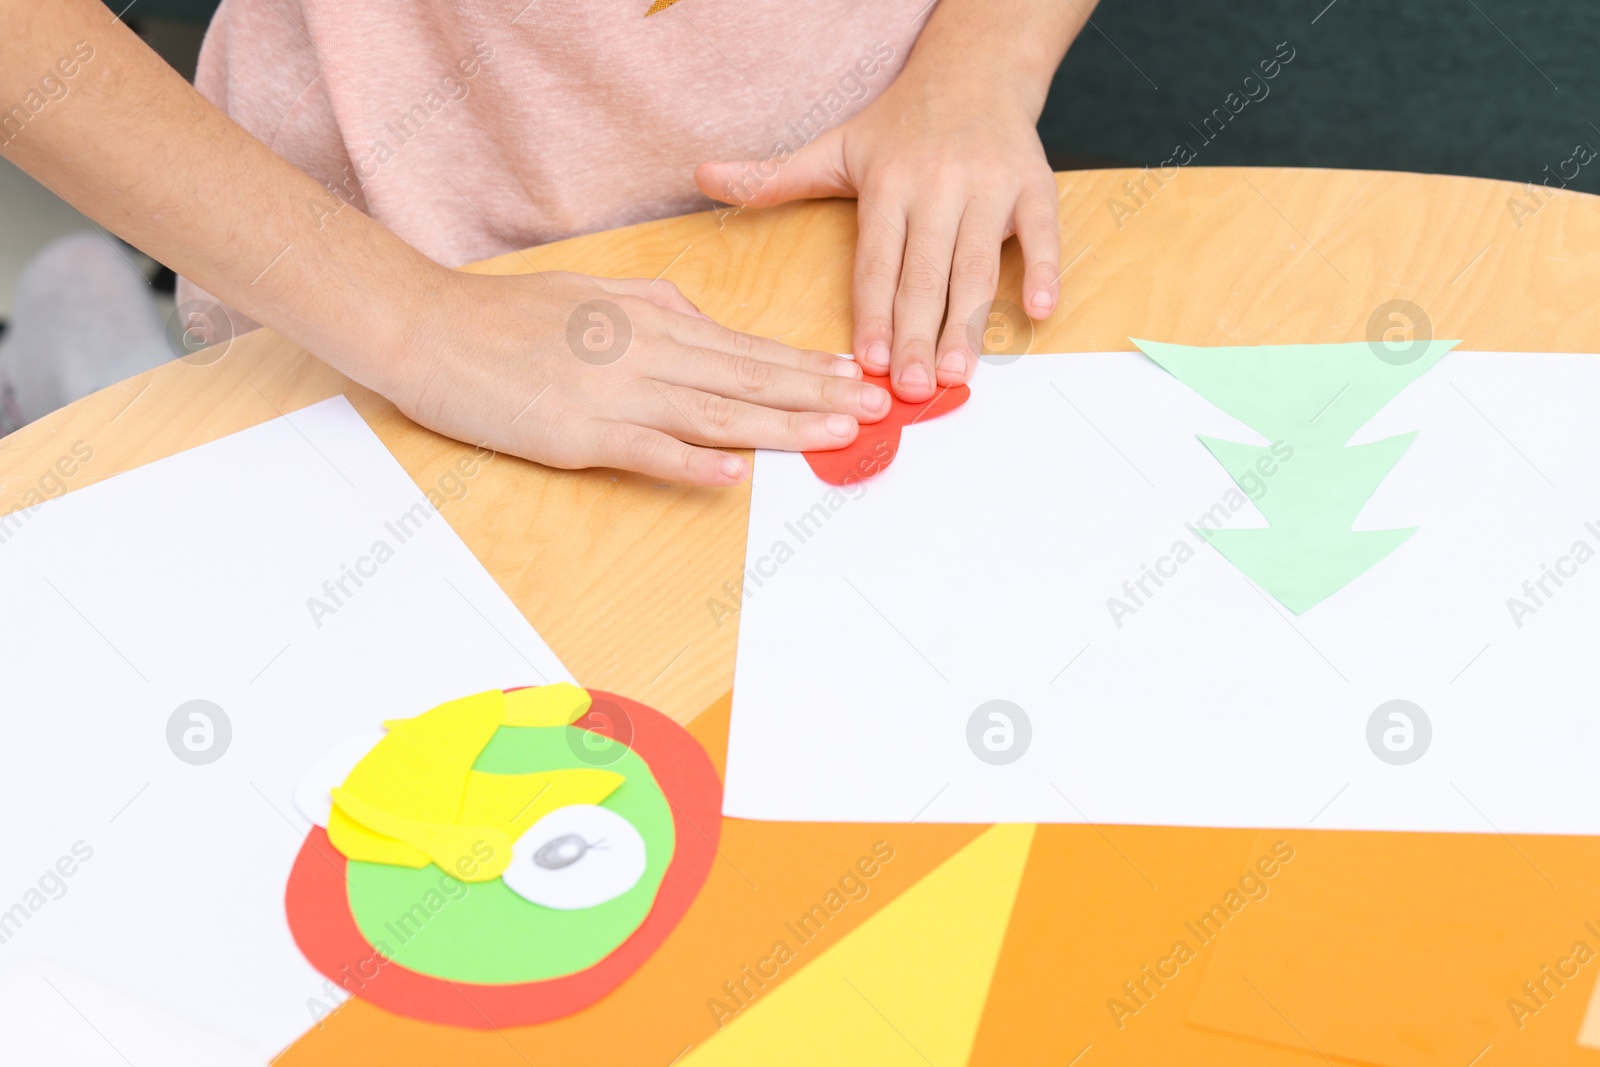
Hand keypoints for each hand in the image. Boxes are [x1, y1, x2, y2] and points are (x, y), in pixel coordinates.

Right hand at [389, 269, 889, 486]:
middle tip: (876, 407)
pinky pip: (646, 451)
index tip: (854, 374)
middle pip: (746, 377)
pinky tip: (735, 472)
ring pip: (713, 411)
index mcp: (650, 320)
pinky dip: (692, 462)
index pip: (745, 346)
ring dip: (780, 425)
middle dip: (817, 393)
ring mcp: (613, 394)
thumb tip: (702, 318)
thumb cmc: (507, 314)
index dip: (804, 363)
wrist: (428, 328)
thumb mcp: (592, 291)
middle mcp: (644, 352)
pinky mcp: (576, 433)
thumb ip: (654, 302)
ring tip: (835, 435)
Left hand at [695, 70, 1060, 402]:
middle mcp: (938, 185)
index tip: (869, 363)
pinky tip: (1039, 312)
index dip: (873, 314)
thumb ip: (773, 177)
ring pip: (978, 265)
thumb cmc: (900, 126)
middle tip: (915, 390)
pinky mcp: (1034, 185)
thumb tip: (702, 177)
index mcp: (887, 183)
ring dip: (971, 323)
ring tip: (960, 375)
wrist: (973, 71)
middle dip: (919, 336)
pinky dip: (1044, 270)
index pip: (877, 261)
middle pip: (926, 274)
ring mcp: (989, 186)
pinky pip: (1043, 232)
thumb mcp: (834, 148)